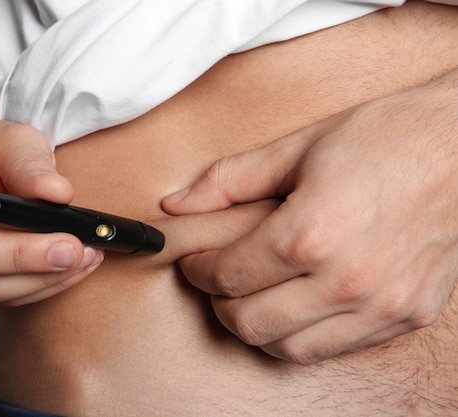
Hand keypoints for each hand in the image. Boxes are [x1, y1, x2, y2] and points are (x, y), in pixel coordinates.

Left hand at [162, 72, 457, 363]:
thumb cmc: (385, 137)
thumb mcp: (298, 148)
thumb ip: (229, 180)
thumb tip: (176, 204)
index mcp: (311, 232)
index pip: (227, 275)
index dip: (198, 269)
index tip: (196, 259)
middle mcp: (347, 279)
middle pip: (249, 322)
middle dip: (219, 302)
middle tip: (218, 278)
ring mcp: (382, 305)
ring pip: (289, 348)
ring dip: (257, 326)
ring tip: (253, 295)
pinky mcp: (407, 315)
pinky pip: (336, 348)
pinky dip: (302, 335)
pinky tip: (297, 305)